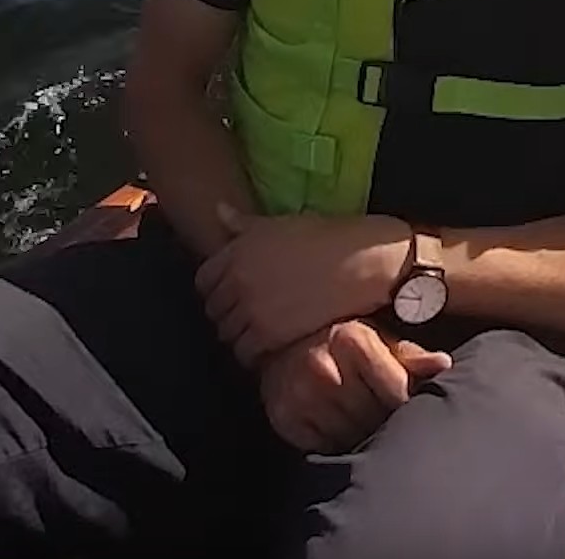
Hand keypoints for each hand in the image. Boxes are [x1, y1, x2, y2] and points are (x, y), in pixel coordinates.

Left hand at [197, 204, 406, 366]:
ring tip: (259, 333)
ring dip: (240, 336)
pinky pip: (245, 352)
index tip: (233, 295)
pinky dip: (254, 354)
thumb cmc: (325, 237)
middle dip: (227, 314)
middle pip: (213, 311)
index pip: (203, 282)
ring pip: (227, 334)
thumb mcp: (280, 224)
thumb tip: (217, 210)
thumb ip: (244, 223)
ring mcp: (251, 308)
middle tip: (248, 316)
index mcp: (236, 252)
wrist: (361, 262)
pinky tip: (270, 347)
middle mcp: (237, 280)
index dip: (217, 291)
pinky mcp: (269, 334)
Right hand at [258, 319, 453, 453]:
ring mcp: (300, 395)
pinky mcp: (285, 419)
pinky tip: (343, 435)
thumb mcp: (379, 340)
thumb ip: (411, 356)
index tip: (415, 413)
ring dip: (364, 439)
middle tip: (392, 424)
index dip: (410, 406)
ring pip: (350, 436)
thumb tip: (444, 364)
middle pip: (373, 416)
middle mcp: (323, 367)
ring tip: (369, 431)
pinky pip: (324, 448)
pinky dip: (337, 447)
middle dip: (387, 423)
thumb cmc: (343, 344)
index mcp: (352, 340)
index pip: (396, 390)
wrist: (284, 351)